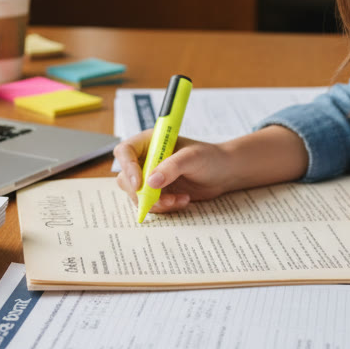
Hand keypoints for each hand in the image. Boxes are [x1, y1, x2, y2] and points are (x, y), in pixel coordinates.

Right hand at [113, 131, 242, 213]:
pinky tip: (182, 200)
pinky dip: (165, 206)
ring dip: (155, 202)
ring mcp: (150, 177)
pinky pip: (150, 204)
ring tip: (178, 199)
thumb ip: (172, 167)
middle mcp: (146, 159)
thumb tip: (150, 182)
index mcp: (150, 142)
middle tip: (160, 199)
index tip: (139, 183)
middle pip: (126, 177)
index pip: (125, 151)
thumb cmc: (209, 157)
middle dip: (141, 192)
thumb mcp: (192, 158)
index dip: (127, 167)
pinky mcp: (158, 192)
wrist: (223, 173)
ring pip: (136, 195)